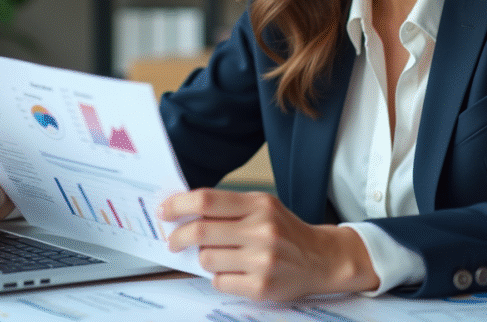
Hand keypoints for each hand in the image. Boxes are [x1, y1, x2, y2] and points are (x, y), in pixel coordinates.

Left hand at [159, 188, 378, 300]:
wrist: (321, 258)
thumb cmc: (286, 231)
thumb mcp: (263, 207)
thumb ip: (228, 207)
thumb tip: (183, 211)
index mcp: (259, 204)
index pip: (207, 200)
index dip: (179, 205)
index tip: (164, 211)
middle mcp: (262, 230)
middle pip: (201, 231)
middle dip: (178, 236)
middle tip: (173, 240)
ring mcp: (262, 260)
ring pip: (207, 259)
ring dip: (203, 258)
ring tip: (216, 256)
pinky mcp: (261, 286)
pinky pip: (219, 282)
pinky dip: (219, 277)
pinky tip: (232, 271)